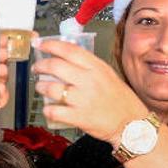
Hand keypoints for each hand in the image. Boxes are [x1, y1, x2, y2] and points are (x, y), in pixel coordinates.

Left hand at [31, 38, 148, 145]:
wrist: (131, 123)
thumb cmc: (119, 99)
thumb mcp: (107, 74)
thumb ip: (89, 65)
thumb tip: (67, 54)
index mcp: (96, 67)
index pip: (69, 50)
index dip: (50, 45)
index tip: (39, 44)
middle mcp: (89, 80)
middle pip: (55, 66)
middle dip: (40, 66)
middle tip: (36, 68)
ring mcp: (83, 99)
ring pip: (51, 88)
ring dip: (41, 87)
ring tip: (41, 87)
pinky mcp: (79, 117)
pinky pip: (54, 111)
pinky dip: (47, 109)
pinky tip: (48, 108)